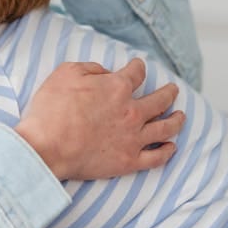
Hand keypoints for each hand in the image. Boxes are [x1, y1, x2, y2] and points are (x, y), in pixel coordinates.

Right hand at [14, 57, 184, 180]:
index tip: (138, 67)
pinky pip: (157, 157)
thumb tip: (106, 73)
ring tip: (181, 116)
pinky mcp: (128, 161)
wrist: (46, 148)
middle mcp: (132, 111)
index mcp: (117, 87)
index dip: (138, 67)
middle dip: (169, 93)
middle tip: (173, 90)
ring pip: (165, 128)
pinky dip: (167, 151)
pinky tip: (172, 146)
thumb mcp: (65, 73)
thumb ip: (91, 68)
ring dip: (176, 120)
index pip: (136, 73)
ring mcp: (133, 138)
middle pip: (160, 100)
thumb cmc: (51, 109)